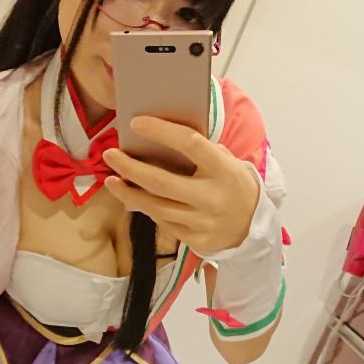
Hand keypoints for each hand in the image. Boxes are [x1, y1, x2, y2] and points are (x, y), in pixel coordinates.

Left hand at [102, 116, 259, 254]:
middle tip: (110, 155)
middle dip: (130, 168)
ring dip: (128, 194)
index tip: (136, 123)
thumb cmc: (233, 185)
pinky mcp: (196, 240)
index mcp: (224, 170)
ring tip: (111, 181)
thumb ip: (200, 152)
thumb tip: (158, 138)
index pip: (189, 144)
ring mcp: (204, 222)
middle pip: (161, 182)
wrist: (254, 226)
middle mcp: (213, 197)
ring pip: (156, 207)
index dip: (161, 131)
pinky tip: (135, 199)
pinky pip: (164, 223)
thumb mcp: (227, 162)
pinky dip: (147, 209)